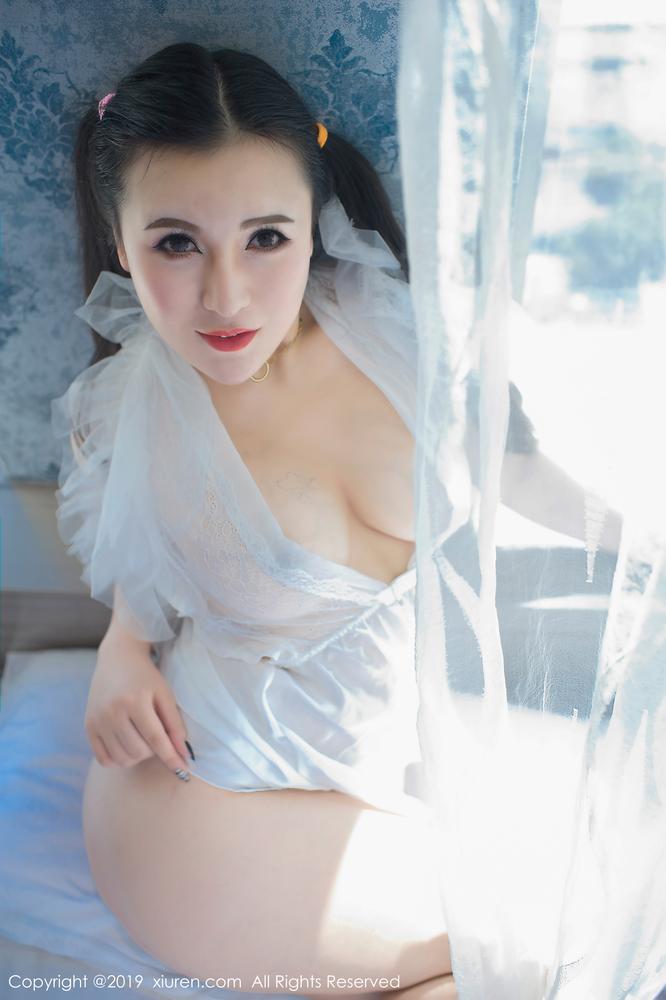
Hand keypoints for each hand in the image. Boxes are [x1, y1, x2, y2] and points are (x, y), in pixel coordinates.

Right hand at [85, 633, 191, 777]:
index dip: (171, 757)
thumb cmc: (146, 677)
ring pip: (122, 758)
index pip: (155, 739)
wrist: (118, 659)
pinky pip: (104, 759)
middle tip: (156, 736)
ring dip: (137, 756)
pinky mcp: (88, 726)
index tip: (183, 770)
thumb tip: (183, 755)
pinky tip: (127, 745)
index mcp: (135, 700)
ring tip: (142, 739)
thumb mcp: (165, 695)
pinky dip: (119, 759)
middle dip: (153, 751)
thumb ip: (175, 725)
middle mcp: (112, 711)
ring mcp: (97, 720)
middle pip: (138, 751)